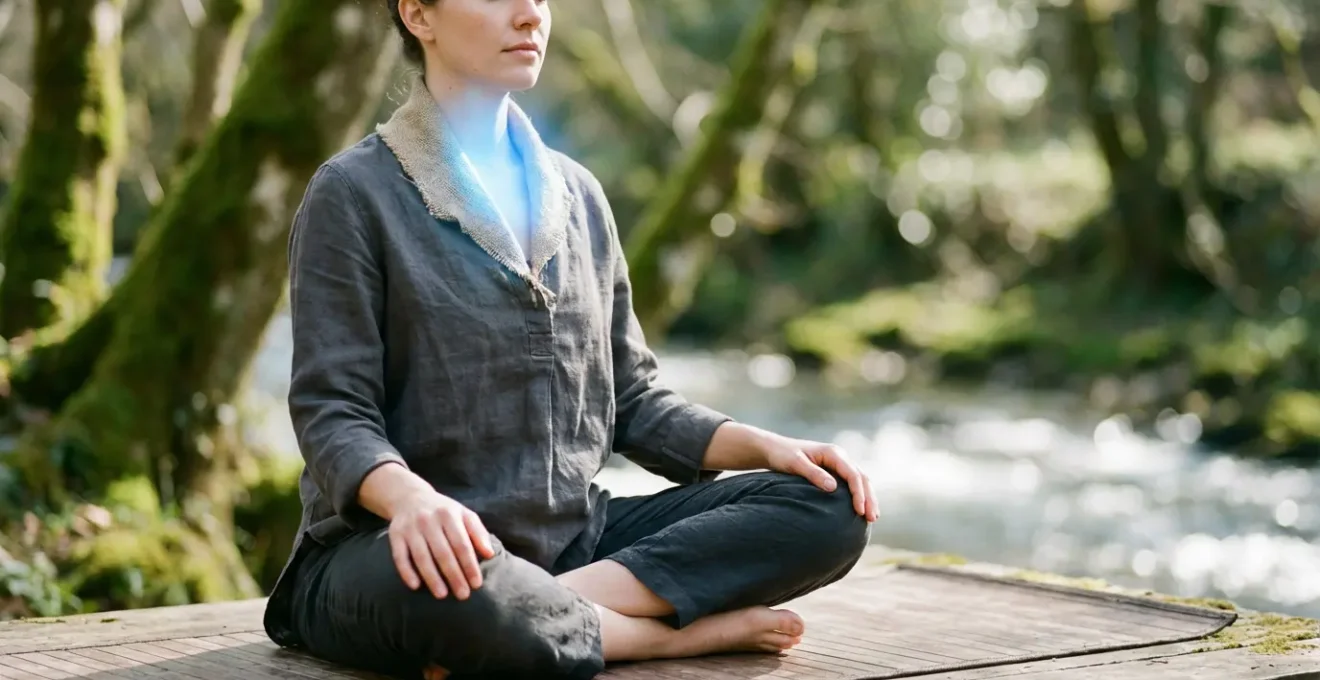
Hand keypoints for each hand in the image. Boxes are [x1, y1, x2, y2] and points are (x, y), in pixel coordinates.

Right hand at [387, 488, 494, 599]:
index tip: (476, 584)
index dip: (469, 565)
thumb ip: (478, 533)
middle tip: (463, 595)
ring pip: (422, 556)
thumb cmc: (443, 511)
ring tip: (442, 595)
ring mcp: (410, 528)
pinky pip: (400, 556)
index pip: (462, 544)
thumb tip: (490, 554)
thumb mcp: (464, 514)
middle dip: (454, 575)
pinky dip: (406, 572)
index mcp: (449, 514)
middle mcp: (428, 520)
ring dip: (432, 577)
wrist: (410, 498)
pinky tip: (415, 586)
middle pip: (443, 552)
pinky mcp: (395, 535)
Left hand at [761, 434, 877, 522]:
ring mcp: (839, 463)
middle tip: (872, 518)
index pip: (853, 474)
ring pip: (861, 480)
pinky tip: (861, 509)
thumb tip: (833, 488)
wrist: (774, 449)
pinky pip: (852, 483)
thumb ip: (814, 474)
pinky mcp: (835, 470)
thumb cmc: (783, 456)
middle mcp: (840, 456)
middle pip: (862, 477)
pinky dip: (860, 495)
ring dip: (868, 498)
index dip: (859, 493)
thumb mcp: (795, 464)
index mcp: (833, 453)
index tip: (860, 511)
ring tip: (872, 517)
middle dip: (869, 498)